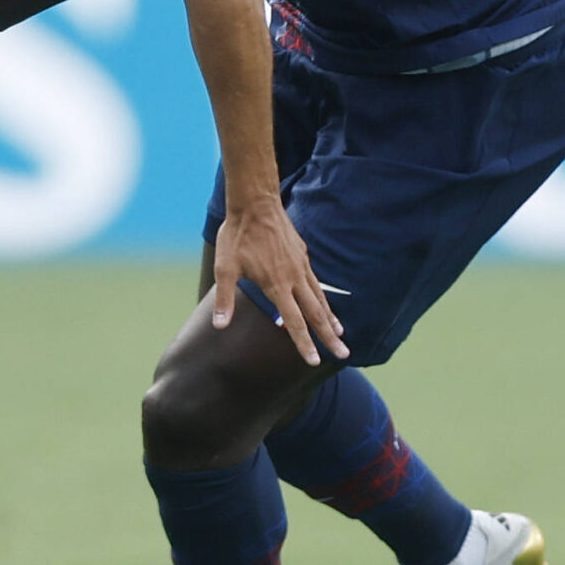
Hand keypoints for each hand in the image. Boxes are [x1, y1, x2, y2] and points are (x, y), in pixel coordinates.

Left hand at [212, 196, 349, 365]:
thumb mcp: (225, 268)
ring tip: (340, 334)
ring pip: (320, 298)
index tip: (314, 360)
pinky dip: (324, 297)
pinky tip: (325, 304)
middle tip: (344, 354)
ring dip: (330, 318)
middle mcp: (293, 278)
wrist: (255, 204)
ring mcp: (301, 266)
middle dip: (329, 337)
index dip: (304, 343)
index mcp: (276, 285)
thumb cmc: (237, 236)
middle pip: (316, 314)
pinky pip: (316, 282)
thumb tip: (219, 326)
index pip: (294, 321)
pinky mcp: (302, 255)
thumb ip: (225, 299)